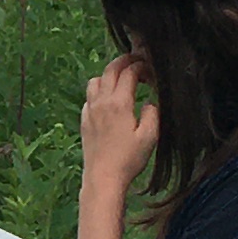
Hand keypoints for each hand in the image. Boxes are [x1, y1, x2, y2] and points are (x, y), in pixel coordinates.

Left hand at [79, 51, 158, 193]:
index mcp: (119, 103)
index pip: (129, 73)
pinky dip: (99, 90)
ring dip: (109, 74)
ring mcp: (90, 110)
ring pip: (95, 80)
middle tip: (137, 60)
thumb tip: (150, 101)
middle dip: (124, 61)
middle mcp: (101, 102)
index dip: (141, 66)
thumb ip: (153, 113)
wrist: (103, 178)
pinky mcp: (84, 120)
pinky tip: (108, 100)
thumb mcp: (150, 137)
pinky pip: (89, 96)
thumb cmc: (129, 159)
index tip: (151, 70)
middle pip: (110, 69)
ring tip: (121, 78)